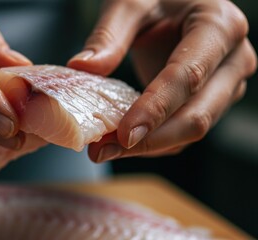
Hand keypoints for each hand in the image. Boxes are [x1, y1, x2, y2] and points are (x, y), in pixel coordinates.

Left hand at [68, 0, 256, 161]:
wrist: (177, 1)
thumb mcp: (130, 1)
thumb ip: (109, 34)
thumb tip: (83, 67)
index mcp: (218, 25)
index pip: (187, 76)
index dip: (155, 109)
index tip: (122, 134)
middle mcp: (233, 58)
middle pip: (197, 114)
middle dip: (148, 140)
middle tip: (100, 151)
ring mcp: (227, 82)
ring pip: (192, 128)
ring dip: (148, 146)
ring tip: (103, 149)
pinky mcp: (212, 98)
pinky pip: (185, 129)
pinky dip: (155, 140)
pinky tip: (123, 142)